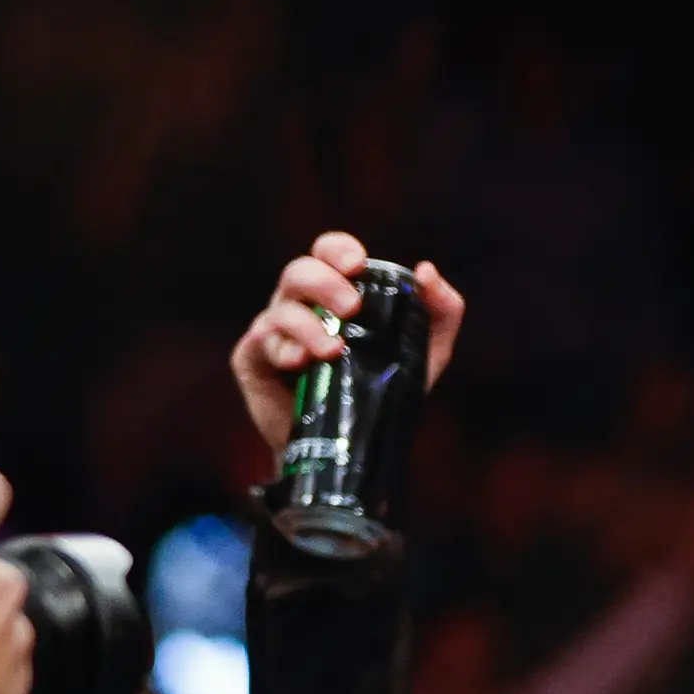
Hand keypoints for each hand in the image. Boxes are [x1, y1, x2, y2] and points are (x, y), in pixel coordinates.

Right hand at [232, 232, 464, 459]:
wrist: (353, 444)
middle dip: (324, 283)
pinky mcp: (253, 359)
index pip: (327, 251)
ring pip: (281, 310)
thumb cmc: (386, 388)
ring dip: (307, 325)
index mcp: (335, 291)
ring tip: (334, 349)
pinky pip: (261, 344)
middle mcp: (300, 303)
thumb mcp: (426, 352)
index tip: (357, 264)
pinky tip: (301, 362)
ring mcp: (273, 330)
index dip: (337, 249)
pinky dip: (283, 349)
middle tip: (352, 307)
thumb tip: (426, 271)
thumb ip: (441, 311)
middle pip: (299, 272)